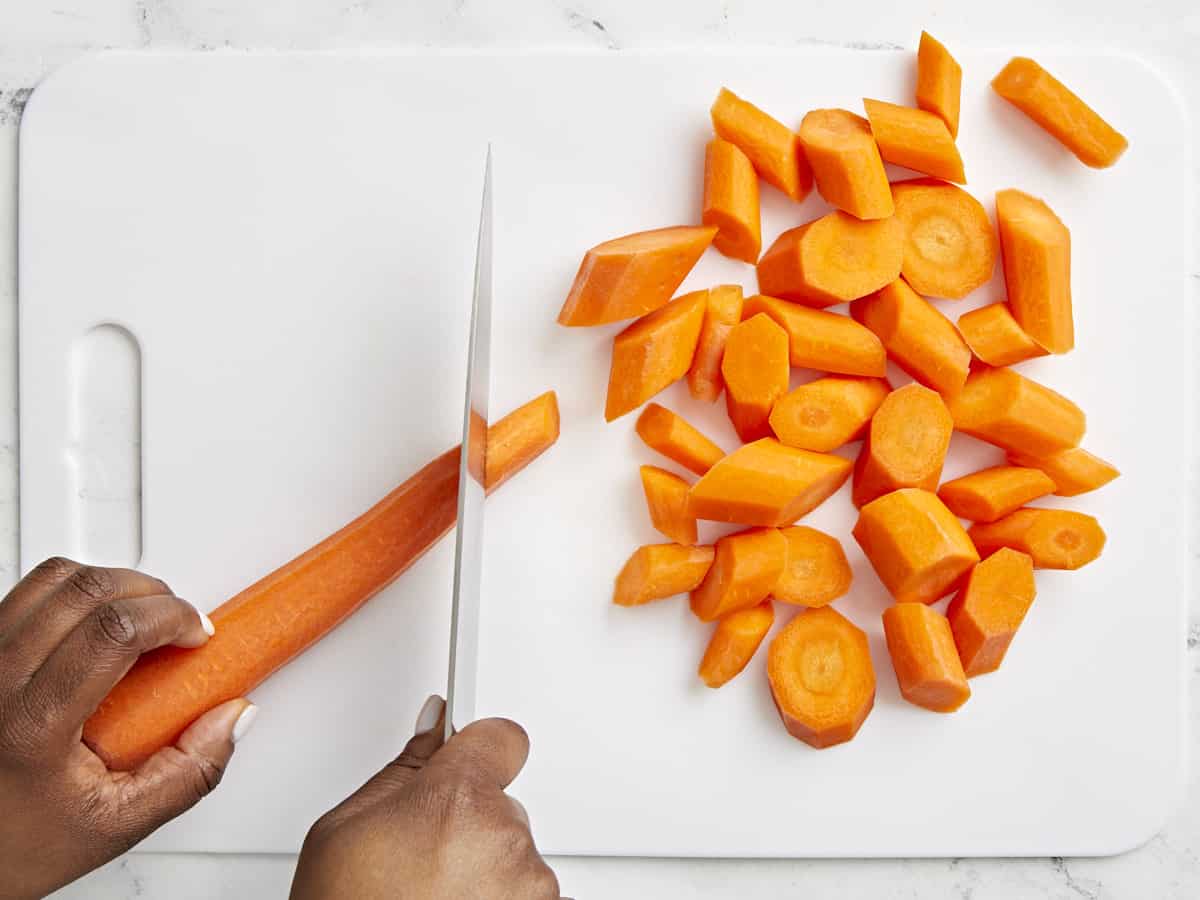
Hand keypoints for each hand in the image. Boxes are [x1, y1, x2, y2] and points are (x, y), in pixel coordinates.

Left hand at [0, 557, 257, 899]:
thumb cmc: (17, 844)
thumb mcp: (119, 823)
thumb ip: (189, 773)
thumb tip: (233, 717)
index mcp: (33, 724)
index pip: (112, 631)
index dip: (171, 615)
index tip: (196, 633)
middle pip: (86, 590)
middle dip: (152, 592)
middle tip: (176, 621)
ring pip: (53, 578)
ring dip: (112, 582)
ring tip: (138, 615)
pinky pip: (28, 592)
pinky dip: (73, 592)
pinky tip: (94, 623)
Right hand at [291, 697, 560, 899]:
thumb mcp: (342, 830)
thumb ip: (402, 771)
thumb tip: (433, 729)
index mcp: (455, 798)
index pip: (502, 736)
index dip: (480, 745)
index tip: (471, 749)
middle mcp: (504, 837)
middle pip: (500, 802)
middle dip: (469, 819)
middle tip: (421, 855)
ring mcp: (529, 885)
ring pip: (512, 852)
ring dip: (484, 867)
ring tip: (431, 896)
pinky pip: (526, 892)